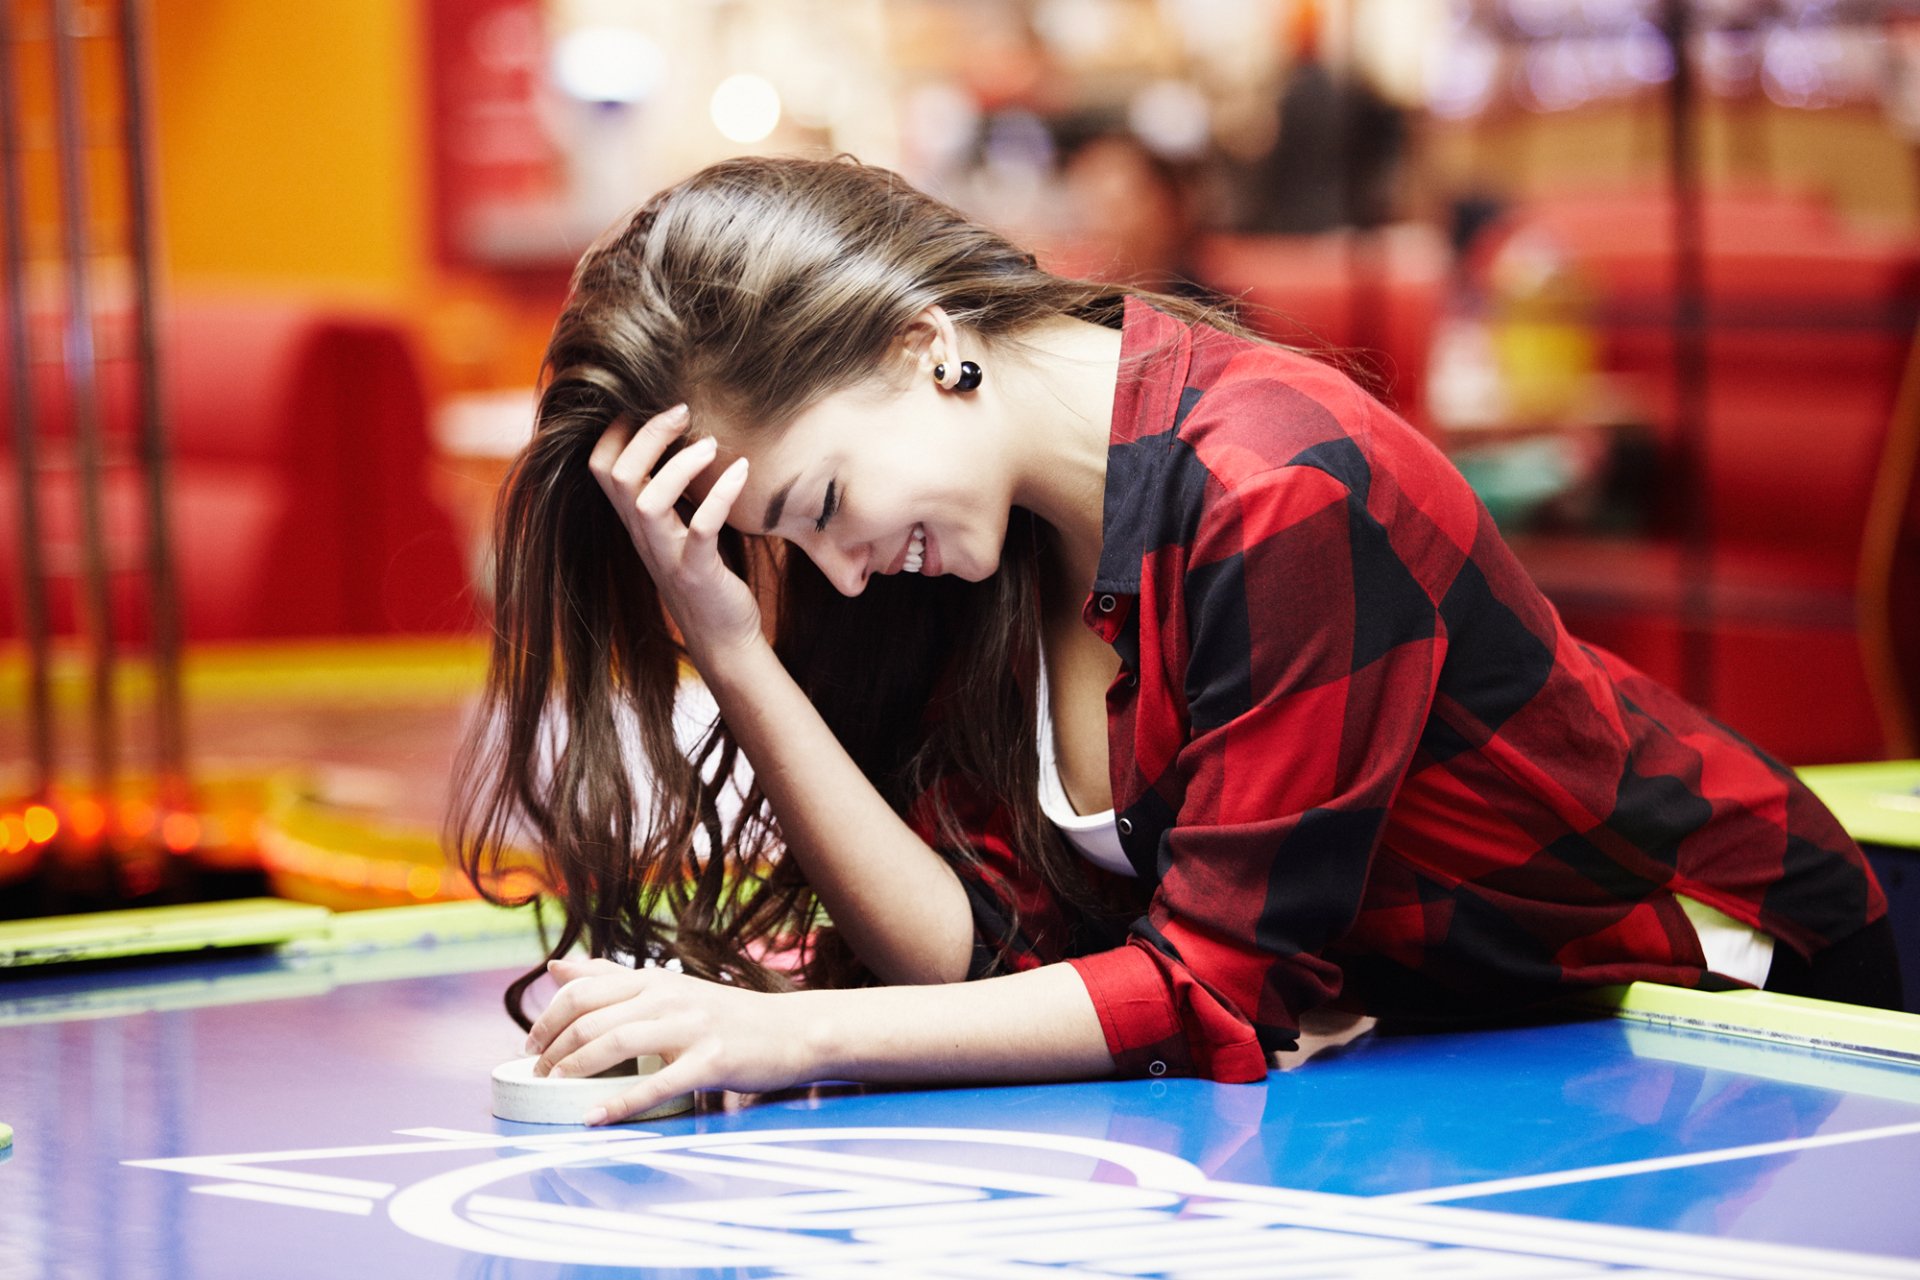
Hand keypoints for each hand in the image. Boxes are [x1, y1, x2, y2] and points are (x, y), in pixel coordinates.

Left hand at [525, 957, 813, 1124]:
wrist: (791, 1030)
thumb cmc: (724, 1015)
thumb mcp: (667, 987)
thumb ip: (610, 977)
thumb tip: (556, 966)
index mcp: (653, 979)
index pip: (583, 990)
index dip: (547, 1018)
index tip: (530, 1046)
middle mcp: (668, 997)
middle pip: (591, 1016)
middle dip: (552, 1048)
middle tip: (536, 1074)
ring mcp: (690, 1028)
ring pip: (616, 1044)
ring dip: (575, 1069)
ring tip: (554, 1090)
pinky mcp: (710, 1061)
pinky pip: (657, 1084)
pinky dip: (620, 1103)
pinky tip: (595, 1117)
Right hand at [587, 405, 762, 663]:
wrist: (723, 637)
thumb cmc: (706, 571)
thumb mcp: (681, 525)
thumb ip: (674, 490)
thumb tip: (688, 433)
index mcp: (636, 521)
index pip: (600, 466)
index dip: (617, 429)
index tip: (653, 403)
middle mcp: (643, 536)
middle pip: (617, 475)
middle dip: (646, 434)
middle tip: (682, 410)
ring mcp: (667, 556)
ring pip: (646, 502)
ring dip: (678, 465)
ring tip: (711, 444)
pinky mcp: (698, 573)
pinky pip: (701, 530)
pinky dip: (720, 496)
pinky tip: (741, 472)